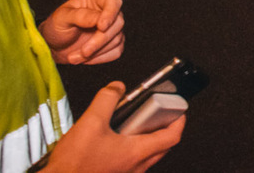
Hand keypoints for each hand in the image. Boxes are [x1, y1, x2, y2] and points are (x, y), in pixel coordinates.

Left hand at [39, 0, 124, 64]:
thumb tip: (97, 19)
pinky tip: (85, 59)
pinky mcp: (113, 43)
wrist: (54, 45)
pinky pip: (116, 51)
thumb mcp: (61, 18)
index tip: (101, 27)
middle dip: (99, 40)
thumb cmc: (56, 26)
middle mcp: (108, 12)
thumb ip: (80, 16)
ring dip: (96, 52)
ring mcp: (112, 28)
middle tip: (84, 52)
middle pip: (117, 24)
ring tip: (74, 57)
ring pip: (117, 39)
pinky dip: (100, 58)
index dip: (110, 14)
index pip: (113, 1)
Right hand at [44, 82, 184, 172]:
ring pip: (148, 156)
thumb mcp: (90, 123)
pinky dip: (132, 149)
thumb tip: (116, 88)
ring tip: (136, 123)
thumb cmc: (73, 165)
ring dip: (147, 139)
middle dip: (165, 128)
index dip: (180, 120)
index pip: (172, 136)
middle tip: (160, 114)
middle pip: (163, 147)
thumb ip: (106, 100)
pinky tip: (116, 140)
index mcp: (137, 152)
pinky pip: (132, 163)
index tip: (180, 109)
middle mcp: (136, 167)